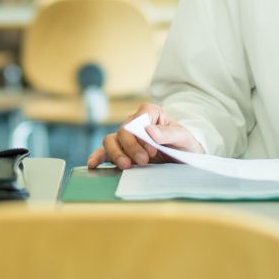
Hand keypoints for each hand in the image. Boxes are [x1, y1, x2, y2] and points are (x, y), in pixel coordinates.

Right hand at [87, 103, 203, 169]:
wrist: (184, 156)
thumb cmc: (184, 143)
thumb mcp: (183, 137)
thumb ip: (168, 133)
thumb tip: (149, 131)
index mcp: (149, 113)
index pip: (138, 119)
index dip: (141, 135)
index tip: (152, 150)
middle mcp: (134, 123)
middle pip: (123, 131)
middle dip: (130, 147)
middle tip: (143, 162)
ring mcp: (125, 138)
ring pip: (110, 140)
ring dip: (116, 153)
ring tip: (126, 166)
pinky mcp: (121, 151)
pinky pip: (105, 151)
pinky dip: (97, 157)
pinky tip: (93, 165)